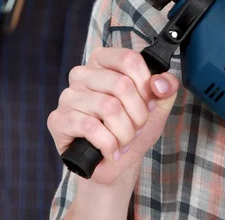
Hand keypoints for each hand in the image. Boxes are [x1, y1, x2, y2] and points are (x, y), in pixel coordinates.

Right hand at [47, 46, 178, 185]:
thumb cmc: (132, 127)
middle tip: (137, 127)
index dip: (145, 84)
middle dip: (138, 114)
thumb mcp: (157, 105)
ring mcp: (68, 96)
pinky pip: (90, 127)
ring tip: (125, 140)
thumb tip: (159, 82)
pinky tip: (111, 151)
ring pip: (108, 107)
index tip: (149, 101)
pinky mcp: (58, 119)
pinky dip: (109, 144)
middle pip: (121, 84)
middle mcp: (82, 73)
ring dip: (125, 132)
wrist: (116, 164)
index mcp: (103, 61)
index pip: (128, 59)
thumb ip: (166, 87)